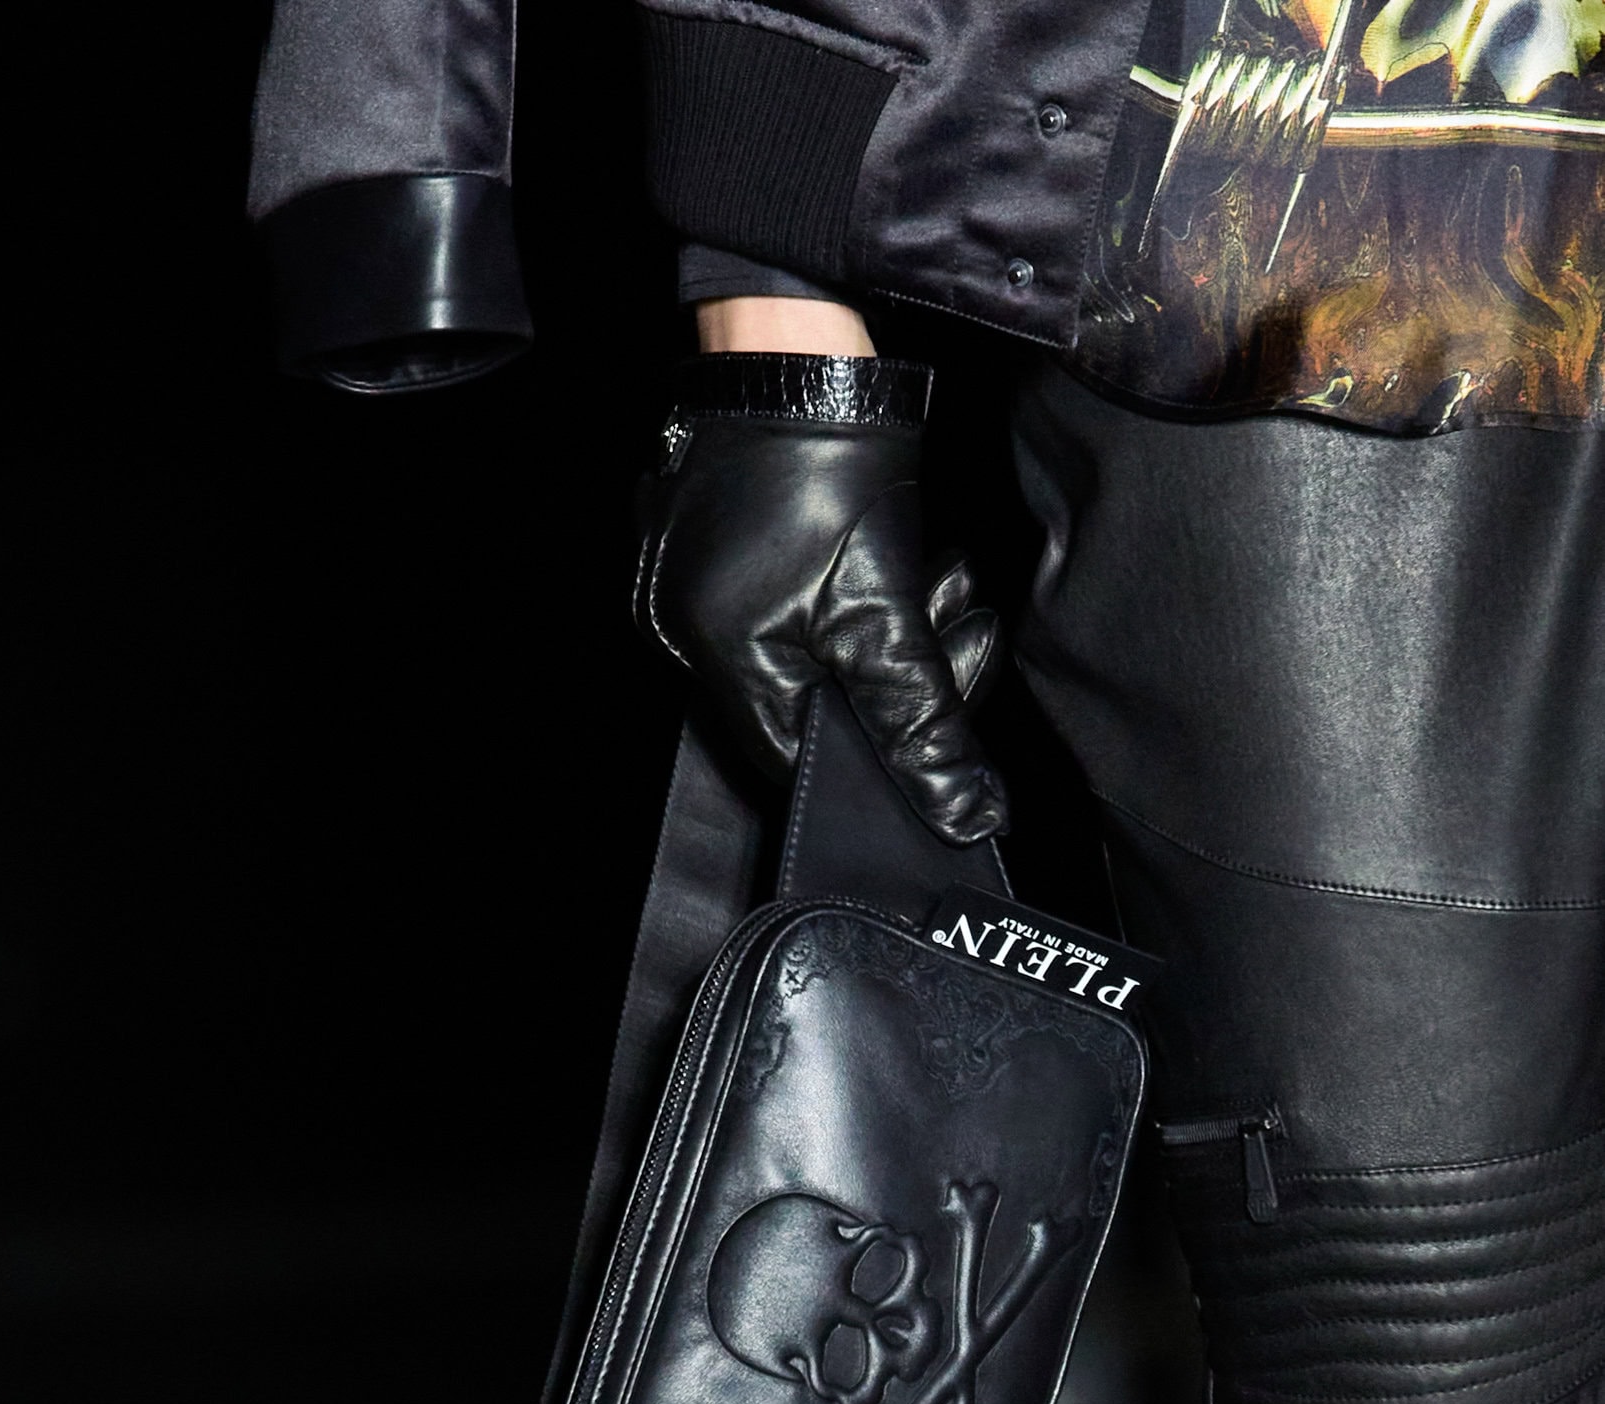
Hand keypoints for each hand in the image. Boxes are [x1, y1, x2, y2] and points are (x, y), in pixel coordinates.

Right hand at [634, 352, 1007, 848]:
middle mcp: (688, 632)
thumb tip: (964, 814)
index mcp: (718, 659)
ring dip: (889, 638)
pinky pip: (791, 608)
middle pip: (811, 706)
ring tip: (942, 584)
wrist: (795, 340)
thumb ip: (924, 721)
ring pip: (810, 655)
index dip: (879, 756)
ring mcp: (692, 585)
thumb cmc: (829, 464)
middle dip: (898, 681)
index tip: (943, 723)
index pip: (799, 759)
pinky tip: (901, 568)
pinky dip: (853, 604)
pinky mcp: (714, 545)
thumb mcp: (888, 611)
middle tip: (961, 630)